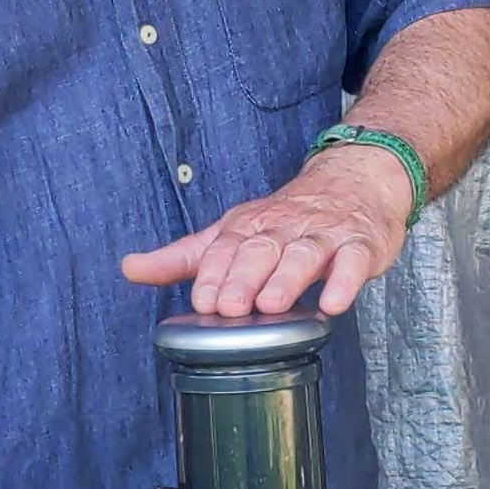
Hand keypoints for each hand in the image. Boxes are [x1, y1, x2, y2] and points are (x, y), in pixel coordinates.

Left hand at [120, 145, 412, 315]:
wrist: (354, 181)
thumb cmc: (286, 220)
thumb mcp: (231, 234)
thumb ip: (184, 259)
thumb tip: (129, 269)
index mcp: (248, 227)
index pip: (225, 249)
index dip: (213, 275)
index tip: (202, 301)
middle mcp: (282, 228)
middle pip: (261, 251)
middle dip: (244, 278)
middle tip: (231, 307)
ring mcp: (322, 236)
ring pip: (304, 256)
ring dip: (288, 279)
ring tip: (273, 305)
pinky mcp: (360, 246)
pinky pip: (352, 263)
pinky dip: (344, 282)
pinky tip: (333, 304)